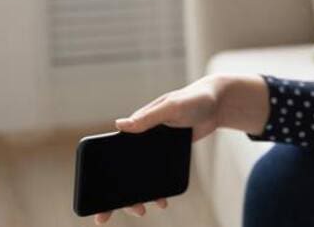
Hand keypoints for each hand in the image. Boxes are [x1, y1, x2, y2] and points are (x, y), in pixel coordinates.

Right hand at [94, 74, 269, 223]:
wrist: (217, 104)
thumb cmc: (193, 98)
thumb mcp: (171, 107)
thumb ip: (148, 117)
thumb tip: (119, 125)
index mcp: (137, 124)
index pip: (114, 152)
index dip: (103, 173)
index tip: (96, 194)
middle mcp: (143, 137)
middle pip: (125, 168)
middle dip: (117, 192)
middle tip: (109, 215)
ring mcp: (156, 148)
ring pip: (142, 175)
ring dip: (138, 194)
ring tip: (141, 210)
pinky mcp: (170, 154)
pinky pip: (160, 174)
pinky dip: (158, 189)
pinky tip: (162, 200)